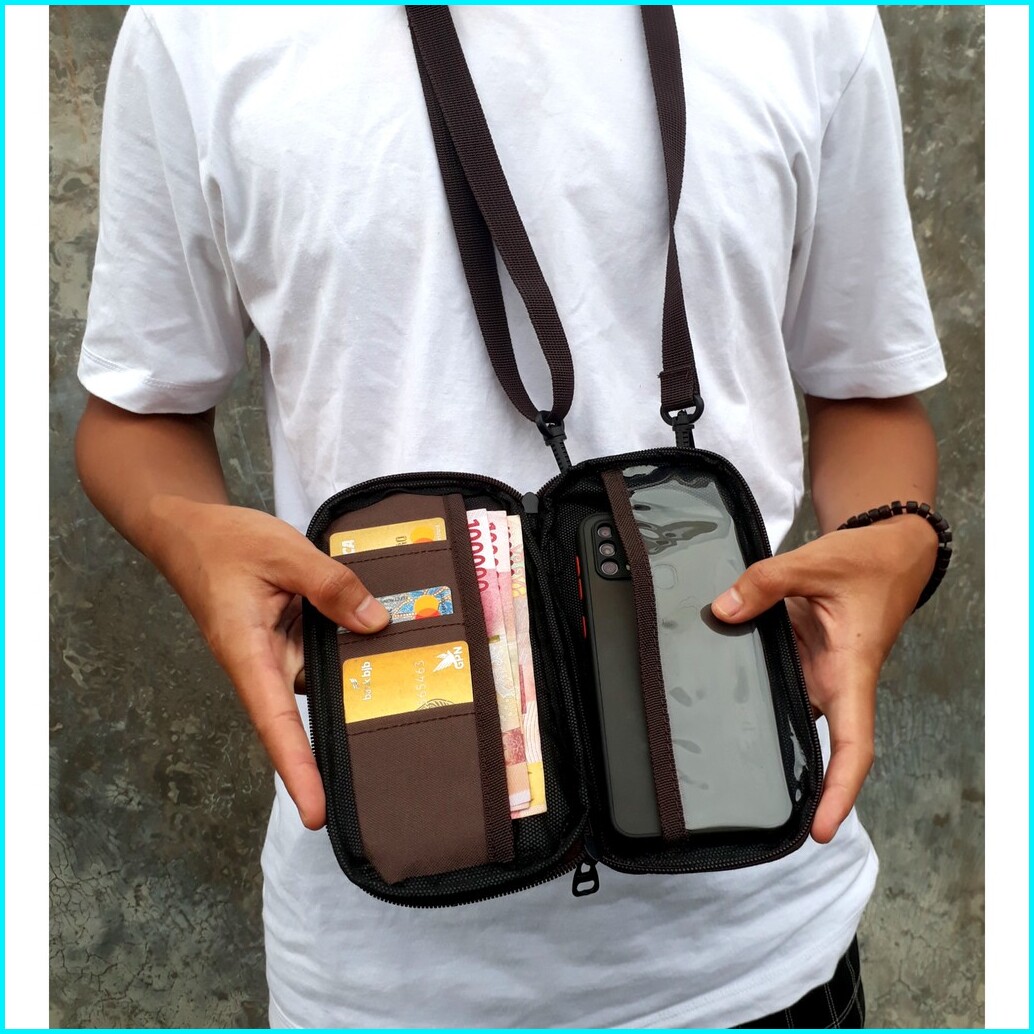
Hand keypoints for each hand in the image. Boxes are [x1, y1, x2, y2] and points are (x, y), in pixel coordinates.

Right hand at [150, 497, 388, 829]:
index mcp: (247, 652)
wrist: (192, 531)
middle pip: (301, 716)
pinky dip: (350, 654)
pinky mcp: (286, 641)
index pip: (274, 721)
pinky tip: (391, 647)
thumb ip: (332, 585)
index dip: (296, 769)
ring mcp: (275, 655)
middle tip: (386, 778)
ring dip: (354, 691)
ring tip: (410, 701)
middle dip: (336, 748)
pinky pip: (321, 656)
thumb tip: (376, 623)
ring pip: (319, 681)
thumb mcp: (284, 553)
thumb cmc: (226, 543)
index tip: (315, 813)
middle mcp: (261, 665)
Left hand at [711, 515, 937, 842]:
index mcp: (850, 672)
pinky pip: (775, 684)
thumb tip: (723, 609)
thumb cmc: (864, 562)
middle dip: (793, 783)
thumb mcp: (814, 564)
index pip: (853, 744)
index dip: (840, 790)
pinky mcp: (800, 659)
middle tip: (743, 810)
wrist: (885, 551)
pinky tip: (708, 699)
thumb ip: (765, 583)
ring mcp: (815, 673)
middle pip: (818, 744)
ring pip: (789, 715)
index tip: (820, 829)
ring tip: (712, 765)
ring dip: (763, 737)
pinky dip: (749, 693)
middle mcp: (833, 683)